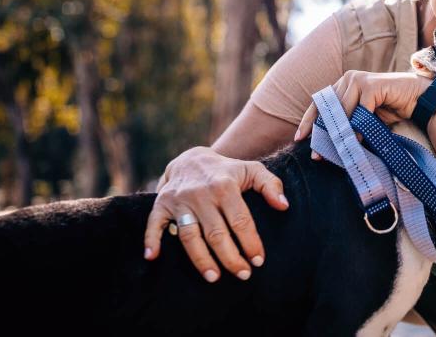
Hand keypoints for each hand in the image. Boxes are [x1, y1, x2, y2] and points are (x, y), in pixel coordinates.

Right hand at [142, 146, 288, 282]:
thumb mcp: (253, 170)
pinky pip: (154, 224)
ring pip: (189, 236)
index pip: (240, 220)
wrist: (192, 159)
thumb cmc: (228, 171)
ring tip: (214, 277)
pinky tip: (152, 257)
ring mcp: (179, 200)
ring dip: (201, 259)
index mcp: (225, 186)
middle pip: (216, 233)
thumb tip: (284, 207)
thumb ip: (271, 185)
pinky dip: (151, 240)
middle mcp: (201, 194)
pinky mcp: (161, 204)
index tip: (258, 260)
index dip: (250, 242)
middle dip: (230, 257)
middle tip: (242, 274)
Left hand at [294, 70, 429, 145]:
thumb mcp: (364, 118)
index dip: (309, 121)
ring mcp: (359, 79)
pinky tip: (357, 141)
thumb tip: (326, 146)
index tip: (300, 138)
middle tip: (317, 154)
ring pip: (342, 110)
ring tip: (336, 151)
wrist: (417, 99)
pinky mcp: (372, 85)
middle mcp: (348, 78)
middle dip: (322, 133)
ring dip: (340, 133)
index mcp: (343, 84)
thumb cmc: (390, 109)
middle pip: (328, 108)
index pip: (320, 103)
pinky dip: (358, 127)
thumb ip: (347, 124)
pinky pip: (360, 110)